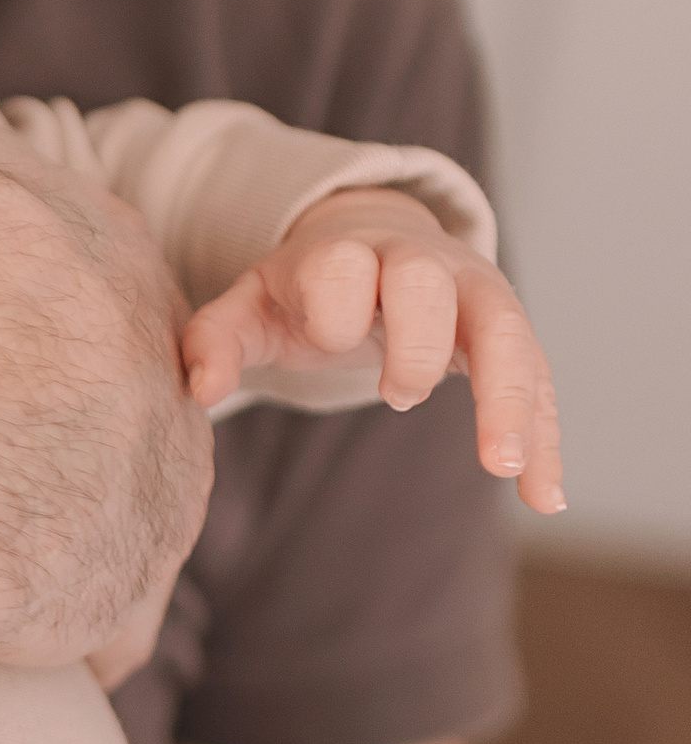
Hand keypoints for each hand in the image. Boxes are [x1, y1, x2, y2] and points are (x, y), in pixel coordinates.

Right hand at [0, 30, 212, 677]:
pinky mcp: (120, 579)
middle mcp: (146, 354)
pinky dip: (42, 620)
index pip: (44, 259)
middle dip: (22, 404)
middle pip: (88, 378)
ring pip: (102, 496)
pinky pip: (95, 613)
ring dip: (38, 515)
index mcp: (90, 239)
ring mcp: (146, 474)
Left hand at [182, 186, 563, 513]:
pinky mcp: (505, 336)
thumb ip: (216, 340)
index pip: (344, 266)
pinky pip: (538, 382)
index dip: (336, 309)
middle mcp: (417, 263)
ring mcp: (471, 295)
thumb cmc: (305, 292)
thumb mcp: (251, 306)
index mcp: (343, 252)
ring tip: (504, 467)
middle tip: (397, 396)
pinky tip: (545, 498)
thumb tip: (200, 391)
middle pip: (429, 284)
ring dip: (508, 397)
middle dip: (416, 340)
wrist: (371, 245)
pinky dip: (544, 438)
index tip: (327, 341)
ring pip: (504, 332)